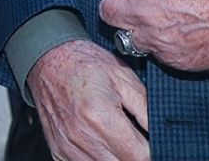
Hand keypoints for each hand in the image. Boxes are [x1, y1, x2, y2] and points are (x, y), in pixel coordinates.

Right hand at [28, 39, 149, 160]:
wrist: (46, 57)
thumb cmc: (84, 63)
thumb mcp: (123, 77)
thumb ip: (146, 109)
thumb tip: (163, 135)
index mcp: (100, 116)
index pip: (140, 157)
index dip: (152, 151)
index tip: (152, 141)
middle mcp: (82, 136)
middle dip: (134, 155)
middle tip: (134, 138)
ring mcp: (68, 147)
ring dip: (117, 158)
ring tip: (117, 139)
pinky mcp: (59, 153)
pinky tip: (100, 146)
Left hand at [101, 0, 208, 72]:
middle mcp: (146, 12)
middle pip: (108, 11)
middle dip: (118, 2)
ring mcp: (160, 40)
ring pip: (125, 36)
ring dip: (133, 26)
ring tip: (150, 19)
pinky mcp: (177, 61)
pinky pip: (152, 53)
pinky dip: (156, 44)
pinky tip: (171, 34)